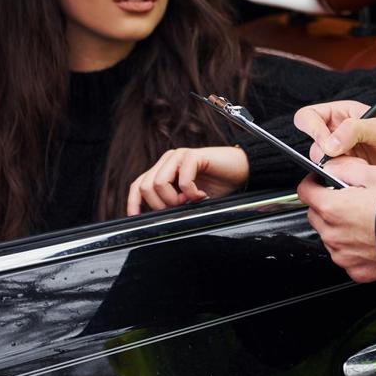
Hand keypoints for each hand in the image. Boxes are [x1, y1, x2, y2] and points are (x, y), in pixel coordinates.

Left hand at [127, 146, 248, 215]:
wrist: (243, 171)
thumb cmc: (218, 185)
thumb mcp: (189, 199)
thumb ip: (172, 203)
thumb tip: (156, 219)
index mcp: (164, 170)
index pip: (138, 185)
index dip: (133, 203)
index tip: (135, 218)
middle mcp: (168, 161)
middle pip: (145, 186)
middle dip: (159, 205)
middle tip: (179, 209)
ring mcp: (179, 156)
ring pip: (158, 183)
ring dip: (173, 199)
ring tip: (190, 202)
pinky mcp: (193, 156)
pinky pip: (182, 180)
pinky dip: (191, 193)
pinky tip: (202, 195)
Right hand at [294, 100, 375, 175]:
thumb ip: (354, 130)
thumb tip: (329, 143)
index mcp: (343, 114)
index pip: (310, 116)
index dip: (312, 128)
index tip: (326, 143)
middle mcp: (338, 133)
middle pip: (313, 142)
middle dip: (324, 153)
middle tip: (342, 158)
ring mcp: (343, 153)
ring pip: (321, 162)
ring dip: (335, 167)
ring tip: (357, 166)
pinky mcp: (348, 171)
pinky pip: (333, 176)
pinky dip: (341, 177)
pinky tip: (358, 175)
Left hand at [297, 157, 375, 282]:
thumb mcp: (373, 175)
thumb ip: (345, 170)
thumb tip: (330, 169)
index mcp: (332, 208)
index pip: (304, 192)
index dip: (311, 183)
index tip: (318, 181)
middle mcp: (332, 234)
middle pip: (315, 216)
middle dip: (326, 206)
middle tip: (347, 200)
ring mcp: (342, 255)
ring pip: (329, 237)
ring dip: (338, 228)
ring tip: (363, 220)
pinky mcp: (355, 270)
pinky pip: (345, 256)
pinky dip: (352, 248)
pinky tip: (370, 238)